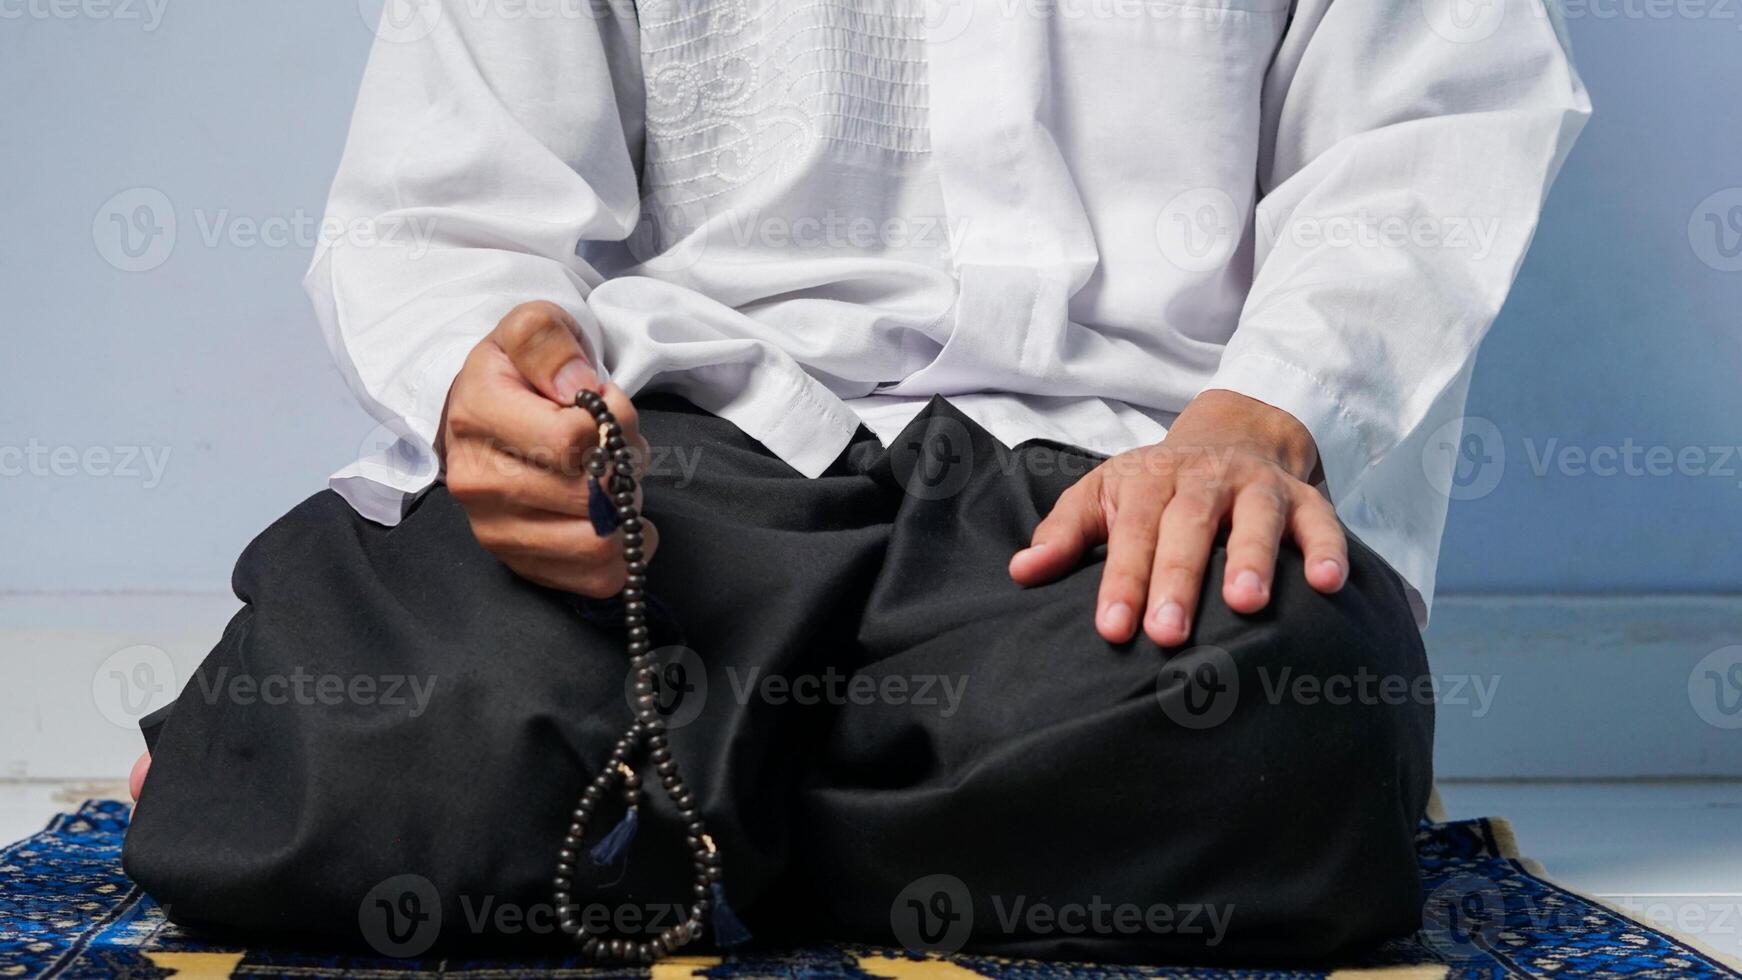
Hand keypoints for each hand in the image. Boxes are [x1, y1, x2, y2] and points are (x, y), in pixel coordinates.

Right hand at [440, 301, 654, 595]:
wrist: (490, 410)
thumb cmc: (522, 372)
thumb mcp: (534, 330)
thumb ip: (550, 342)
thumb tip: (578, 390)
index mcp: (475, 416)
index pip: (571, 440)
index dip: (610, 420)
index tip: (603, 404)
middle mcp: (476, 482)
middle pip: (589, 495)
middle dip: (622, 467)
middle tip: (614, 446)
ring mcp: (495, 530)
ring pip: (596, 541)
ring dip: (624, 510)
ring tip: (611, 480)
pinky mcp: (522, 564)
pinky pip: (596, 578)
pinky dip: (623, 551)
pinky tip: (615, 519)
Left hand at [1008, 389, 1345, 645]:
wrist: (1235, 430)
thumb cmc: (1157, 482)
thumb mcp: (1105, 493)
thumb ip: (1068, 533)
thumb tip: (1022, 572)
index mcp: (1149, 481)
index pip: (1131, 533)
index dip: (1121, 581)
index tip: (1112, 629)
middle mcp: (1203, 480)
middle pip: (1187, 527)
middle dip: (1177, 579)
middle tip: (1167, 633)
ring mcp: (1256, 487)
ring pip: (1255, 519)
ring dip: (1251, 558)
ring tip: (1247, 604)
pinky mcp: (1305, 499)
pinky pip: (1322, 521)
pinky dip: (1329, 549)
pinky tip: (1328, 585)